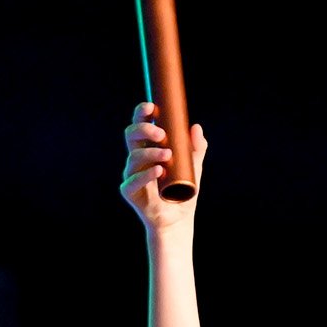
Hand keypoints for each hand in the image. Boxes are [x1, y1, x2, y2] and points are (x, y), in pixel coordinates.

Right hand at [121, 102, 205, 230]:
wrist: (178, 219)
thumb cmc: (182, 191)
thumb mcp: (194, 167)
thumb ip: (196, 148)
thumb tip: (196, 127)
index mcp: (148, 147)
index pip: (140, 124)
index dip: (142, 113)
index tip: (152, 108)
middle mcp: (137, 158)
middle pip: (131, 135)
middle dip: (144, 130)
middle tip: (162, 135)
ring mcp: (131, 174)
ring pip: (133, 157)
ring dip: (150, 153)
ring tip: (168, 155)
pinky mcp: (130, 191)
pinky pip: (132, 180)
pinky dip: (145, 175)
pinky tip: (158, 171)